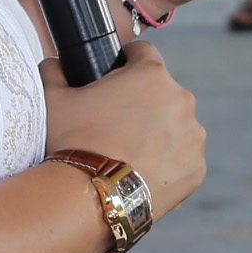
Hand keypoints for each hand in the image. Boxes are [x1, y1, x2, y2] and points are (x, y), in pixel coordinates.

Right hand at [43, 46, 207, 217]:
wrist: (88, 198)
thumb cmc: (72, 143)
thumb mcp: (54, 99)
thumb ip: (55, 71)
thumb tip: (54, 63)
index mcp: (151, 75)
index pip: (143, 53)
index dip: (126, 62)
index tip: (116, 75)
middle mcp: (181, 99)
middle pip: (162, 92)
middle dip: (143, 103)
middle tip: (116, 124)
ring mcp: (193, 136)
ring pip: (176, 126)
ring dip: (159, 133)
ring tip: (128, 153)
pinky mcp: (197, 168)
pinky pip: (183, 159)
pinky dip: (168, 163)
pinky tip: (142, 173)